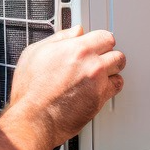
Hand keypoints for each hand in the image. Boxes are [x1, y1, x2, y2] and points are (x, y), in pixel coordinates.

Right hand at [9, 26, 124, 146]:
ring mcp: (98, 82)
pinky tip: (100, 86)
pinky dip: (110, 86)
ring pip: (119, 70)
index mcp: (77, 49)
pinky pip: (116, 87)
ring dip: (111, 70)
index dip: (99, 41)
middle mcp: (91, 64)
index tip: (96, 44)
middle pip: (116, 53)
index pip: (104, 37)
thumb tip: (75, 32)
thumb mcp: (35, 52)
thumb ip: (59, 38)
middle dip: (108, 55)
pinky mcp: (100, 99)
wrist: (33, 117)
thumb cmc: (30, 89)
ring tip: (100, 73)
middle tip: (99, 59)